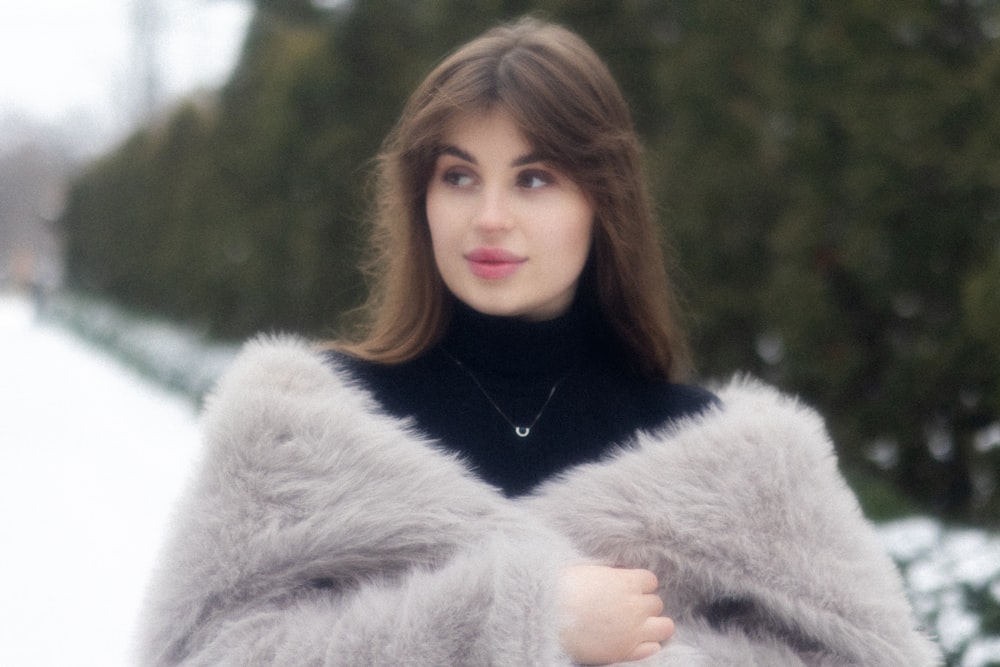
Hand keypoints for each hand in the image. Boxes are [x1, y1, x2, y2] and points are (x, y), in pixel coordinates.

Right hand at [557, 565, 673, 664]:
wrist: (547, 617)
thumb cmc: (561, 590)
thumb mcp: (587, 571)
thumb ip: (610, 576)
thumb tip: (616, 576)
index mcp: (626, 582)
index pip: (651, 580)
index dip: (639, 584)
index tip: (628, 588)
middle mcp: (634, 607)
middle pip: (657, 603)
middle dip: (644, 605)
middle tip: (627, 608)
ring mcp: (632, 631)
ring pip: (665, 627)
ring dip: (654, 625)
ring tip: (637, 626)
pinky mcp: (625, 652)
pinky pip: (652, 649)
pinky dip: (646, 645)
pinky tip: (632, 641)